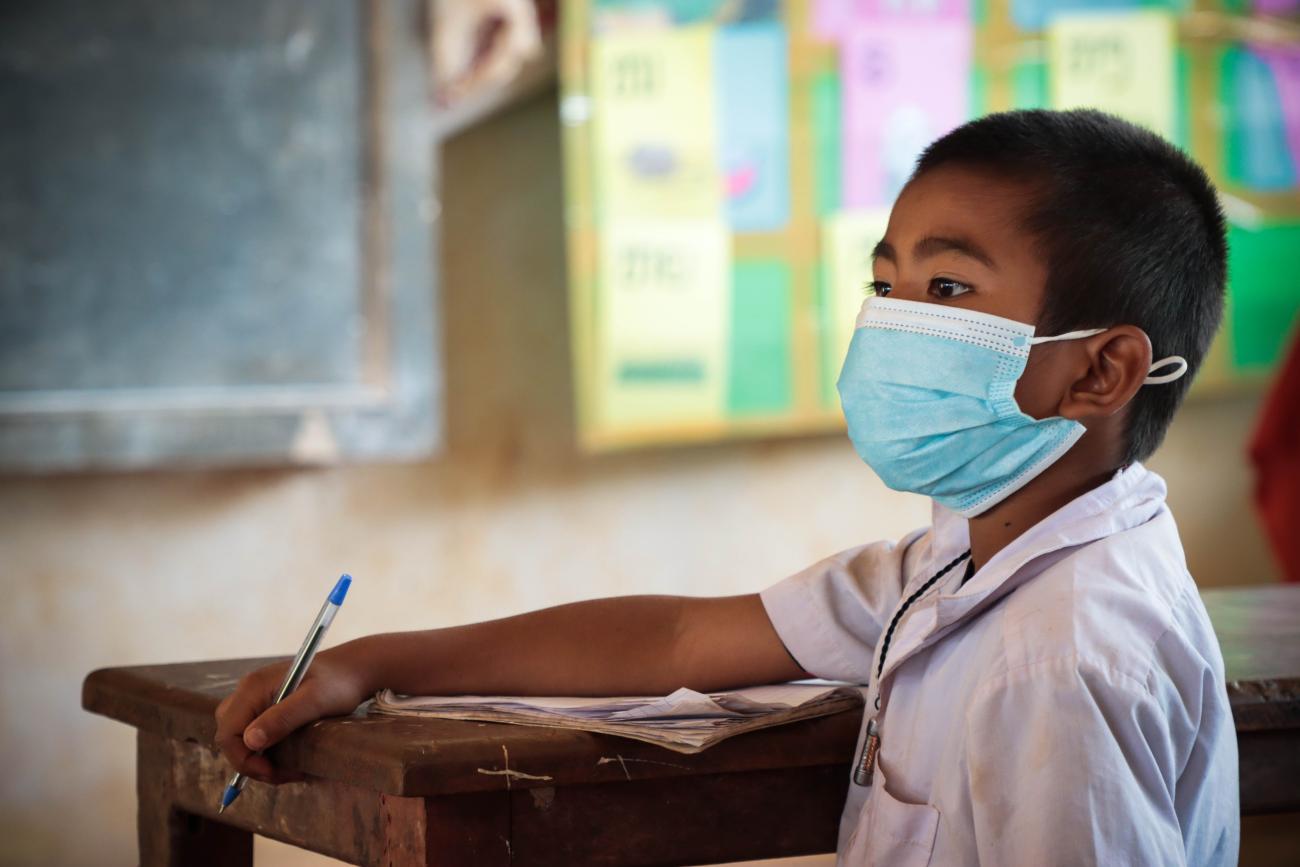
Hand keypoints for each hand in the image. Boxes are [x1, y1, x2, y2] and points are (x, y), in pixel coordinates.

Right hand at [213, 649, 370, 783]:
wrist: (353, 670)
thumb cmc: (338, 683)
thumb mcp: (315, 701)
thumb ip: (283, 718)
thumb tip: (250, 741)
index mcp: (253, 687)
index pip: (228, 733)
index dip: (243, 759)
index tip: (272, 772)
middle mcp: (248, 691)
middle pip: (229, 737)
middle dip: (251, 763)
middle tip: (284, 774)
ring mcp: (255, 698)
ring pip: (240, 738)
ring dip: (259, 760)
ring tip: (290, 770)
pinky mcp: (266, 706)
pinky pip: (254, 734)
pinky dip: (266, 752)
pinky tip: (290, 759)